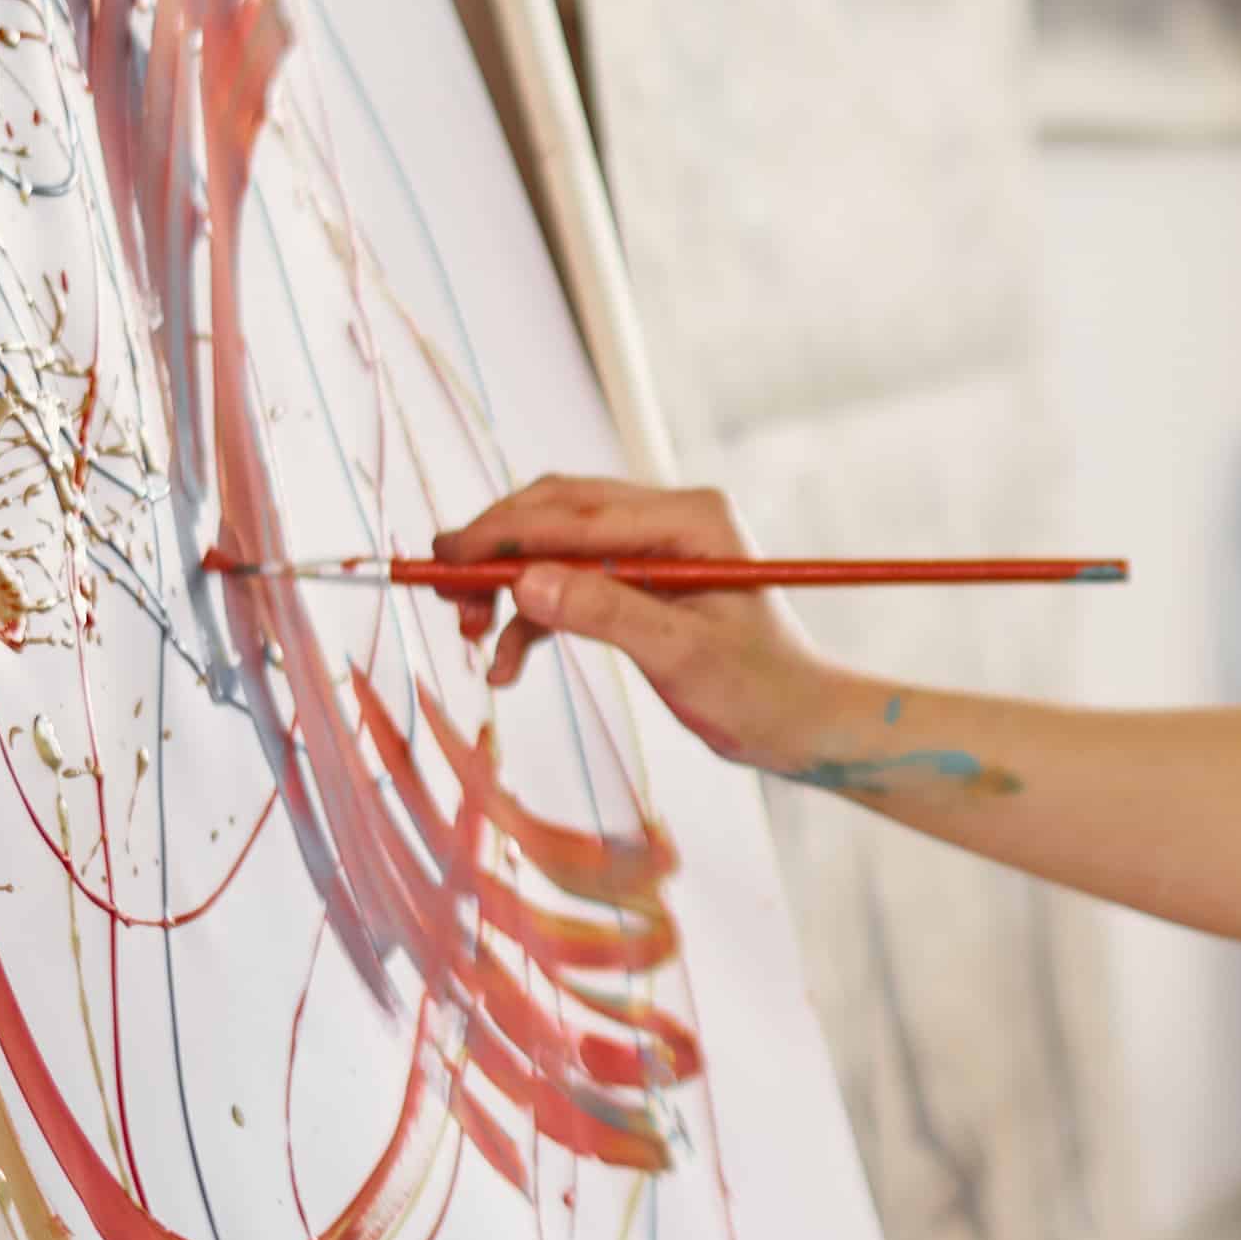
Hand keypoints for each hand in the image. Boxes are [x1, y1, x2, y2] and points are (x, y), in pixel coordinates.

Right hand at [426, 476, 859, 776]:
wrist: (800, 725)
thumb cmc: (760, 690)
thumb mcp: (682, 656)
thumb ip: (606, 613)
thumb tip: (524, 582)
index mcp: (690, 518)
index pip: (577, 514)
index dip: (505, 534)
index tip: (446, 555)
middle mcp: (670, 518)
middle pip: (556, 515)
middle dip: (496, 554)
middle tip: (440, 588)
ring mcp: (653, 547)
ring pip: (554, 549)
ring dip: (509, 590)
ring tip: (473, 638)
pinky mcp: (639, 582)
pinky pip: (570, 585)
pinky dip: (534, 618)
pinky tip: (506, 661)